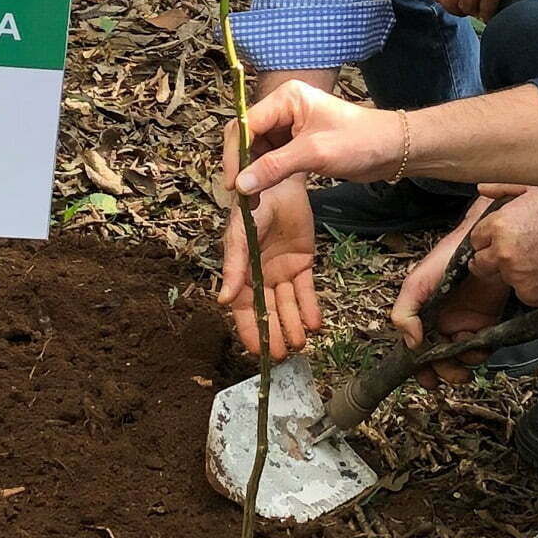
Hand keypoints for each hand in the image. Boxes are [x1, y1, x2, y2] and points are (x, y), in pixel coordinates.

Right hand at [219, 175, 319, 360]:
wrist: (280, 182)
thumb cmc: (251, 208)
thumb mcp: (239, 238)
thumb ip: (233, 269)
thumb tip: (223, 300)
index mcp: (241, 273)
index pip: (245, 309)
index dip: (250, 330)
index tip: (257, 352)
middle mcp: (261, 276)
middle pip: (269, 311)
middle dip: (275, 333)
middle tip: (284, 355)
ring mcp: (282, 271)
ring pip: (289, 305)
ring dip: (294, 324)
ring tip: (301, 344)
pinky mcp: (303, 262)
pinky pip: (307, 290)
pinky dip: (310, 307)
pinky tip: (315, 324)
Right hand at [227, 81, 401, 197]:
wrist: (393, 148)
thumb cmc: (360, 142)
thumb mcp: (315, 154)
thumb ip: (275, 167)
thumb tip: (240, 185)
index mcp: (286, 98)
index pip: (246, 123)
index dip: (236, 154)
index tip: (232, 183)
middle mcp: (284, 107)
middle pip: (248, 135)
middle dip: (242, 163)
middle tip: (239, 194)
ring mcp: (290, 125)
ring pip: (257, 148)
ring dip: (252, 171)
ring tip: (250, 197)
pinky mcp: (297, 142)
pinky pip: (271, 157)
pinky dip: (265, 173)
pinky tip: (263, 190)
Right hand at [391, 196, 515, 384]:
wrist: (482, 244)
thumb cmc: (446, 259)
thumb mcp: (416, 284)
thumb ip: (404, 313)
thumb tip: (410, 343)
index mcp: (422, 318)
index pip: (417, 352)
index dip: (421, 370)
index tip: (427, 380)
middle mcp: (443, 325)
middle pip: (441, 362)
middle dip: (446, 372)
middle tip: (453, 372)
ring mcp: (465, 325)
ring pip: (462, 358)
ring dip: (464, 361)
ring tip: (467, 348)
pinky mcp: (487, 323)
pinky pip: (482, 347)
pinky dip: (480, 350)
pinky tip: (479, 340)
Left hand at [468, 184, 537, 305]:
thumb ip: (505, 190)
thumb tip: (481, 188)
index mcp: (500, 225)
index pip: (475, 239)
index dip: (490, 240)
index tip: (505, 241)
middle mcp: (503, 253)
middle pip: (481, 264)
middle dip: (494, 260)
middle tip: (520, 256)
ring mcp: (516, 277)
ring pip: (504, 279)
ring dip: (517, 273)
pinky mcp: (530, 296)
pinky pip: (523, 293)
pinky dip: (534, 287)